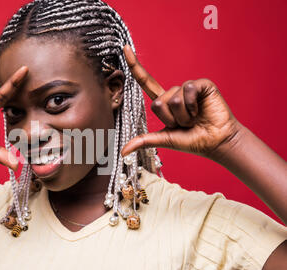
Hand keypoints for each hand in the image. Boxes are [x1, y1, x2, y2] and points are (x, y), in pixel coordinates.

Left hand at [121, 45, 241, 159]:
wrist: (216, 142)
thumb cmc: (192, 140)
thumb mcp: (164, 139)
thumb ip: (144, 141)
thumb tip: (123, 152)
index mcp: (164, 103)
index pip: (146, 82)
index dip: (135, 66)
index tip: (125, 48)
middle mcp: (174, 93)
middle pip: (158, 102)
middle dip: (170, 118)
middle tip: (184, 124)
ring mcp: (188, 88)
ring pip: (172, 99)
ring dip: (183, 115)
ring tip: (194, 119)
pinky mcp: (201, 85)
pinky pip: (187, 91)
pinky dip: (192, 105)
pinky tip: (201, 110)